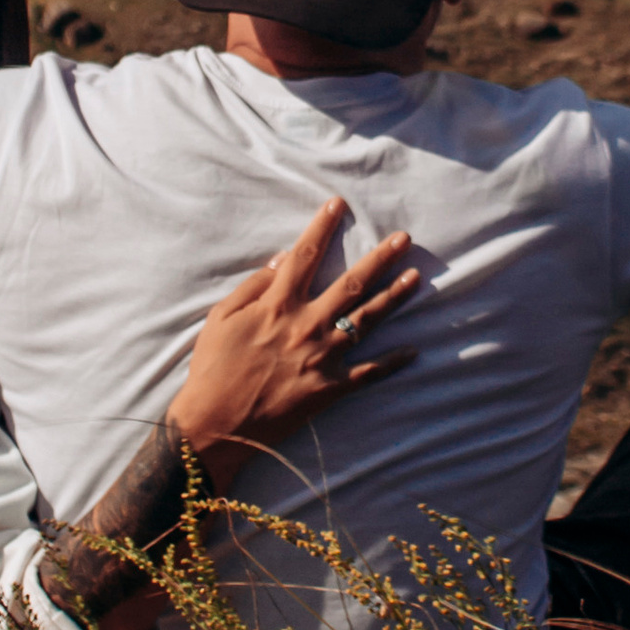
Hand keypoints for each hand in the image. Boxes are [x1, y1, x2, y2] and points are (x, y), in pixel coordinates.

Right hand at [170, 199, 420, 458]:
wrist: (216, 425)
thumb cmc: (212, 369)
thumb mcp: (220, 318)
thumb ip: (253, 287)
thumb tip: (281, 260)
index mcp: (277, 305)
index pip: (305, 256)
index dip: (323, 227)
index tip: (339, 204)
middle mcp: (306, 326)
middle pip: (350, 284)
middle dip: (380, 259)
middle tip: (403, 239)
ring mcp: (322, 357)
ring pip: (366, 320)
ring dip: (394, 298)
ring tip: (416, 277)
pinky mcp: (329, 388)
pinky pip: (368, 373)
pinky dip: (392, 363)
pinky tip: (413, 350)